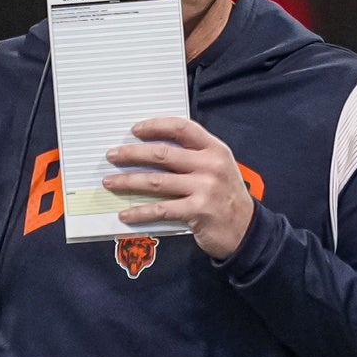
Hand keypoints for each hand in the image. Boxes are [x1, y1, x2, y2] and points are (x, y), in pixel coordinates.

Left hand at [103, 117, 253, 258]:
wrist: (247, 231)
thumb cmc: (226, 198)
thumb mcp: (219, 168)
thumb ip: (194, 157)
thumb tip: (153, 151)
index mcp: (215, 149)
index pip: (182, 128)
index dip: (156, 126)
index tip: (135, 130)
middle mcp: (210, 165)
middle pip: (162, 154)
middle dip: (132, 154)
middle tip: (112, 155)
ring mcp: (204, 188)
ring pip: (156, 181)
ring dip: (128, 182)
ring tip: (110, 182)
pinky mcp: (197, 211)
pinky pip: (161, 209)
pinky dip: (140, 212)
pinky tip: (126, 214)